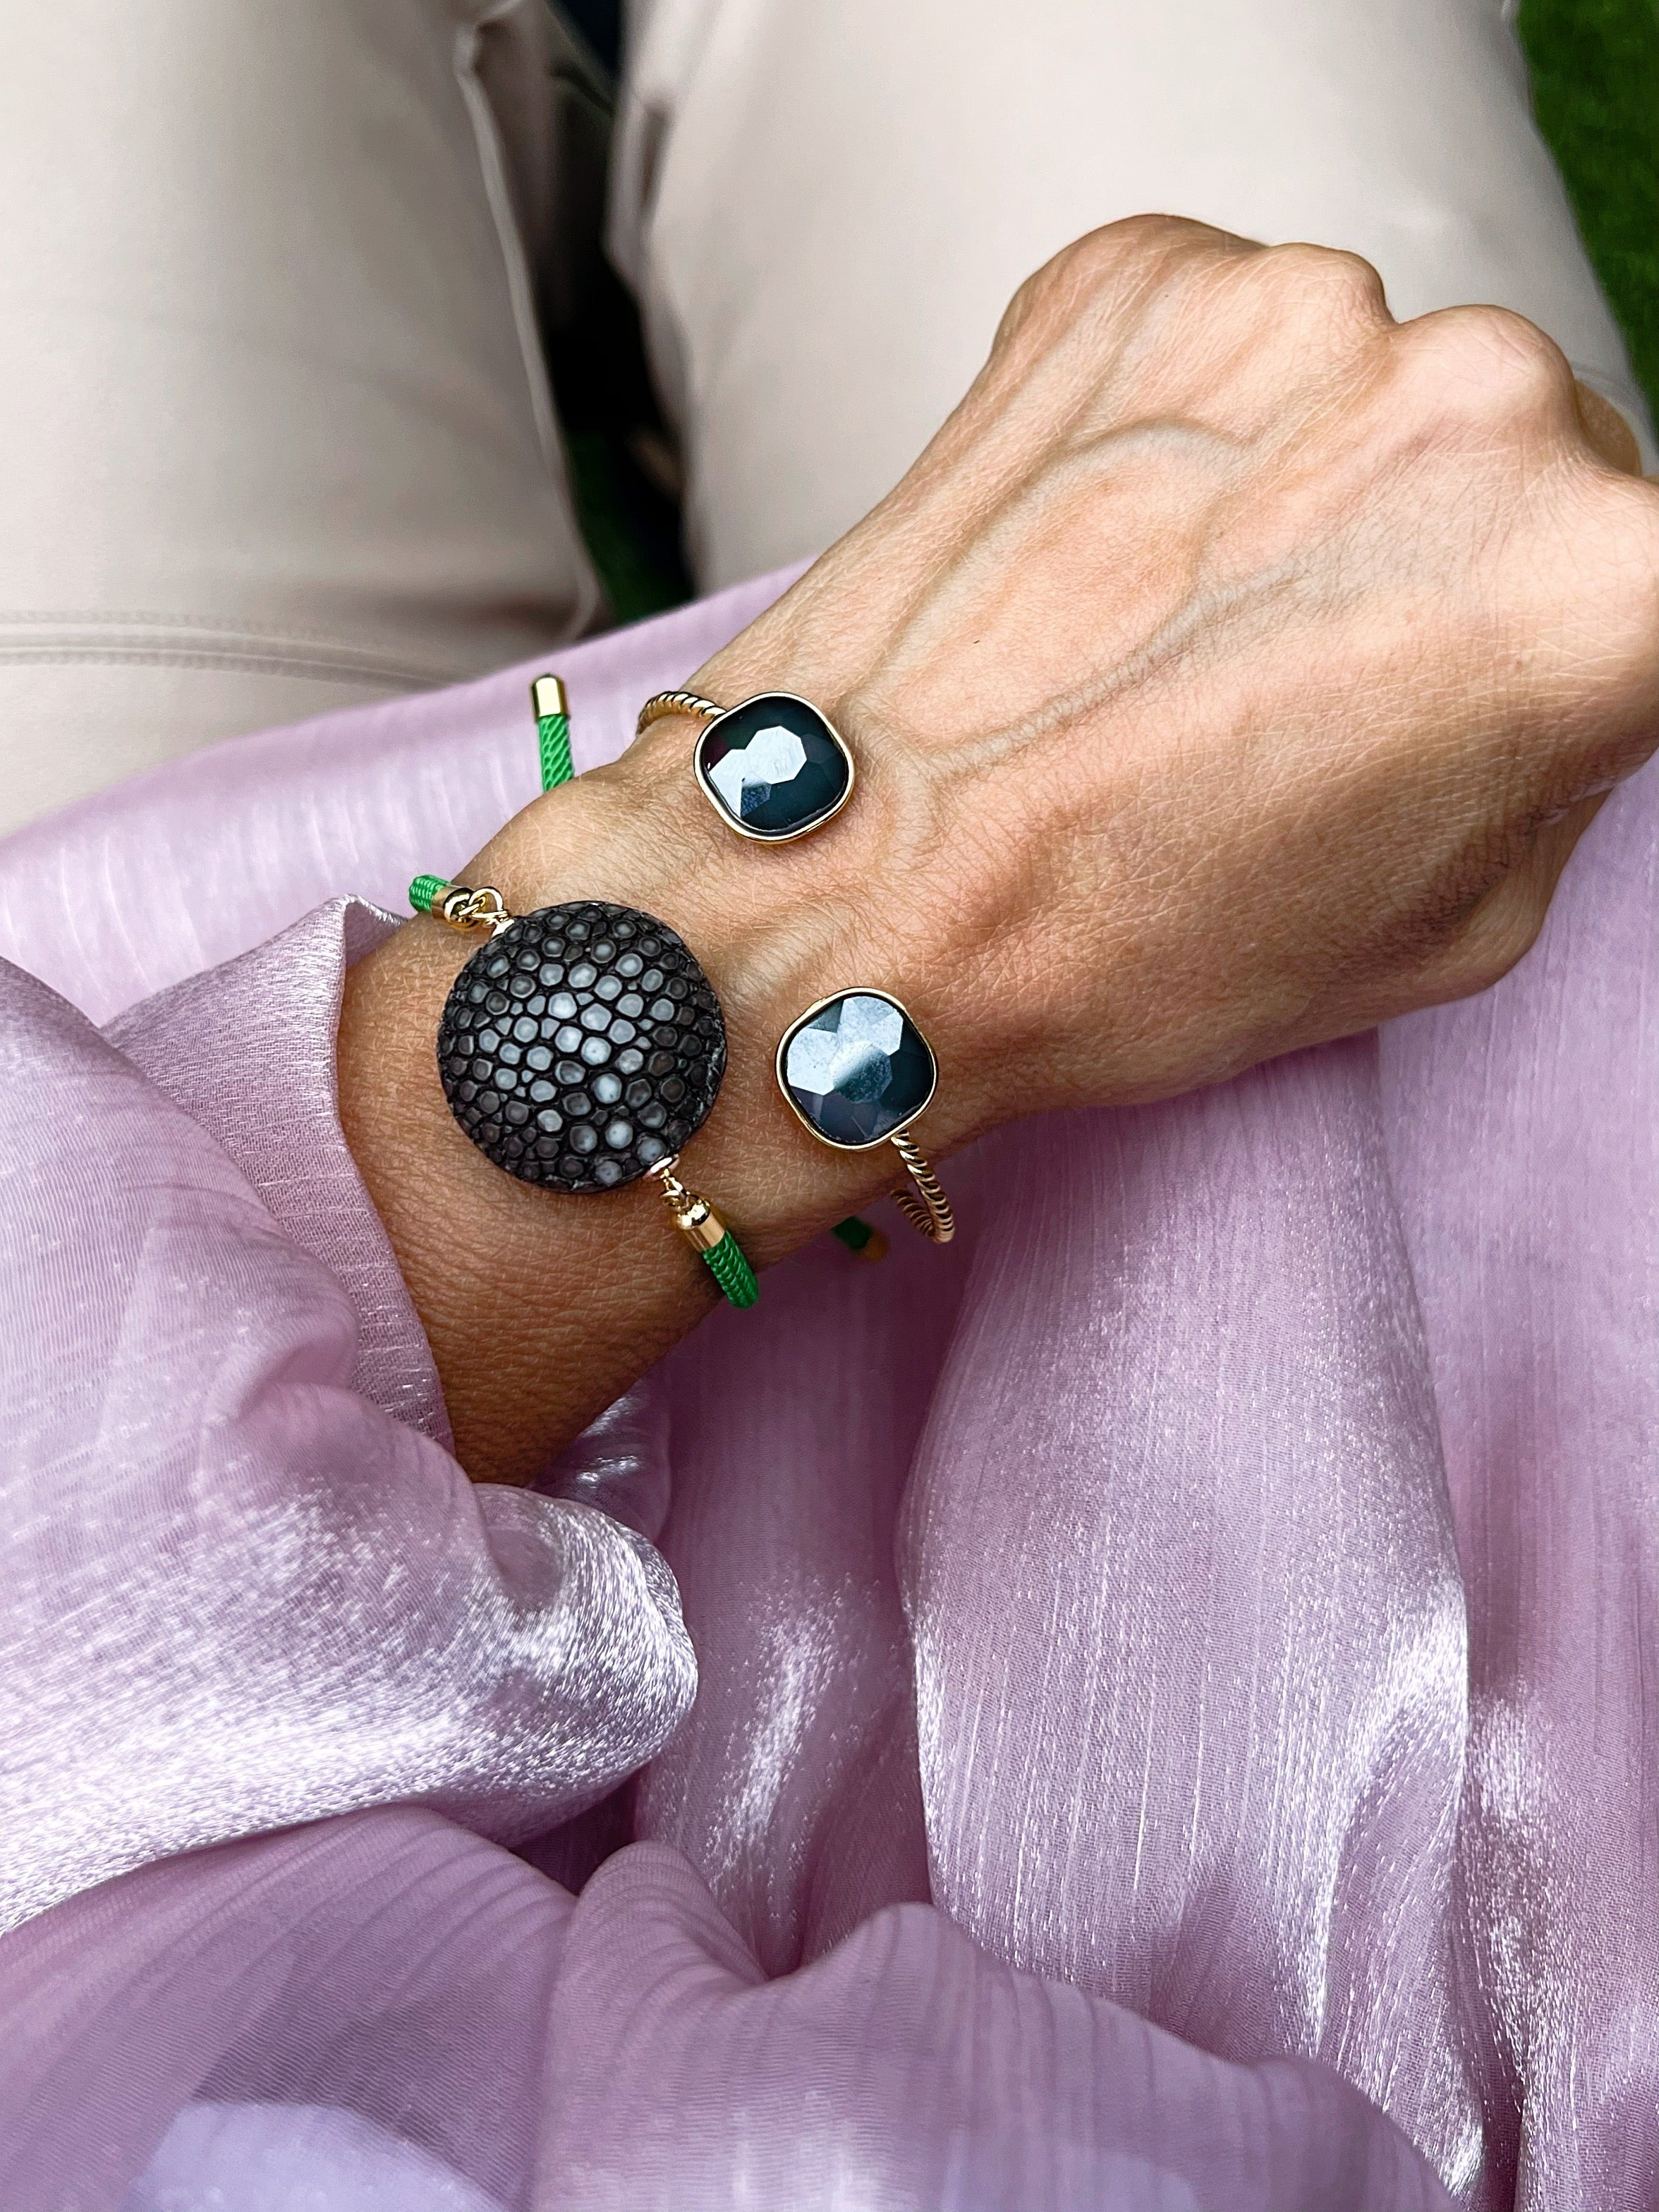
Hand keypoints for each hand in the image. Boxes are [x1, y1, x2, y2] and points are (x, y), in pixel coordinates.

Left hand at [687, 215, 1656, 1133]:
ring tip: (1161, 622)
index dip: (1544, 642)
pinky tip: (1089, 551)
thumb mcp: (1451, 925)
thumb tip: (1538, 667)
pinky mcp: (1123, 280)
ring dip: (1291, 473)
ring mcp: (1287, 312)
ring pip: (1348, 378)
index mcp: (1598, 579)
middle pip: (1505, 448)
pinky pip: (1199, 334)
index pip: (1638, 567)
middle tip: (1292, 669)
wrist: (849, 894)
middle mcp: (1471, 399)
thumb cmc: (1134, 947)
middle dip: (1426, 546)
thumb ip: (1548, 758)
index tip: (1457, 683)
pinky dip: (1160, 422)